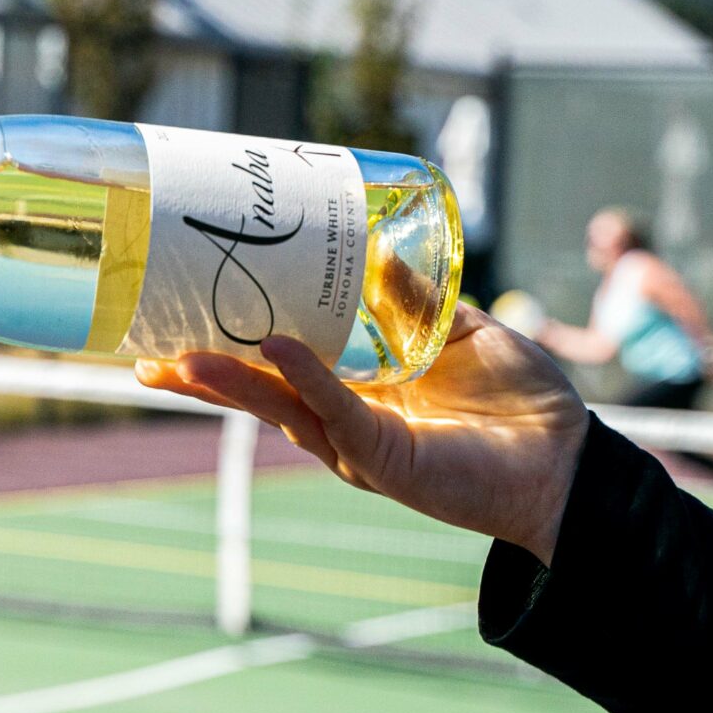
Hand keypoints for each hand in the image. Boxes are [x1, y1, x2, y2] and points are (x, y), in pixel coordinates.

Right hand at [136, 303, 589, 560]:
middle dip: (201, 378)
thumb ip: (412, 300)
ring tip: (180, 359)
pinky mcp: (387, 461)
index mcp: (357, 392)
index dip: (229, 351)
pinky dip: (305, 382)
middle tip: (142, 356)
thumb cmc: (522, 403)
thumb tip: (372, 251)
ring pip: (282, 410)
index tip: (179, 325)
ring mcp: (361, 446)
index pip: (278, 370)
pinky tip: (276, 351)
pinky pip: (337, 415)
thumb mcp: (458, 331)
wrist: (570, 459)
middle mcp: (347, 423)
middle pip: (259, 397)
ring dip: (231, 384)